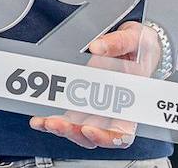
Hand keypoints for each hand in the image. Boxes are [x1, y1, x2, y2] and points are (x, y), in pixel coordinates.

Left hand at [28, 21, 159, 147]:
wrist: (133, 44)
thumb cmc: (139, 47)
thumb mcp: (134, 40)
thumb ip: (118, 43)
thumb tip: (97, 47)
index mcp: (131, 104)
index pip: (122, 134)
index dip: (106, 137)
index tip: (88, 129)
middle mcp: (111, 110)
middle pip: (93, 134)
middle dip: (73, 132)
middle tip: (55, 123)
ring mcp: (94, 107)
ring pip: (77, 128)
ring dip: (59, 128)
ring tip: (43, 122)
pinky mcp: (80, 100)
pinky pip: (66, 116)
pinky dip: (51, 120)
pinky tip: (38, 119)